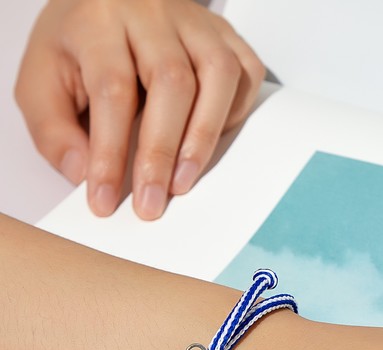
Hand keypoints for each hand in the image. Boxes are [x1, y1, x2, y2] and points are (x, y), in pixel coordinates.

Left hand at [15, 0, 264, 219]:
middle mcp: (152, 12)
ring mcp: (195, 22)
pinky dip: (235, 112)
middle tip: (152, 203)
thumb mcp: (42, 82)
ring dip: (204, 136)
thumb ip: (53, 130)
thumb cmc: (78, 50)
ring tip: (184, 181)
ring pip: (218, 73)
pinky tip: (211, 141)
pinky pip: (246, 72)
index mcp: (99, 20)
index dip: (111, 152)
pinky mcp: (223, 34)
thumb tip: (84, 172)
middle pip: (171, 82)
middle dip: (161, 153)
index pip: (112, 89)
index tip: (105, 199)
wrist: (106, 6)